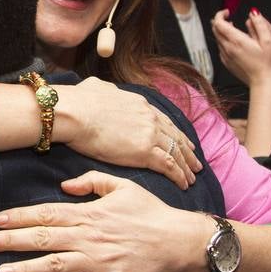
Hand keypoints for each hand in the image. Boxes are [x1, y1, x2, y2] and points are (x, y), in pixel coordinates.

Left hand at [0, 171, 213, 271]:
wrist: (179, 241)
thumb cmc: (152, 212)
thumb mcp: (123, 186)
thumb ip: (92, 182)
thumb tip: (64, 185)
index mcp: (90, 213)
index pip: (48, 213)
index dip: (21, 216)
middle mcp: (89, 236)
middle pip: (44, 237)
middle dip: (12, 240)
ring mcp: (98, 261)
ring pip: (55, 265)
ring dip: (27, 269)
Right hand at [55, 78, 200, 188]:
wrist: (75, 112)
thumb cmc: (79, 101)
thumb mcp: (97, 88)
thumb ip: (106, 90)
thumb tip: (101, 88)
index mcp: (140, 104)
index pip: (164, 120)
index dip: (174, 133)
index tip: (182, 141)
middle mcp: (150, 118)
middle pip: (175, 136)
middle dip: (187, 150)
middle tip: (195, 162)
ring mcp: (150, 134)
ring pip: (176, 152)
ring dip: (187, 166)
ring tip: (193, 177)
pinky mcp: (145, 152)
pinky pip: (169, 165)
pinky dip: (179, 175)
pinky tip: (184, 183)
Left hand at [213, 8, 270, 94]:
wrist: (264, 83)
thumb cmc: (268, 64)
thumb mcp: (268, 40)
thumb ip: (259, 24)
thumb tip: (253, 13)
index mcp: (237, 41)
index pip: (218, 23)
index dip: (220, 14)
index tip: (228, 12)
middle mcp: (228, 48)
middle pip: (215, 30)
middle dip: (220, 21)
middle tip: (229, 18)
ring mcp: (226, 57)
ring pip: (217, 39)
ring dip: (222, 31)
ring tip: (234, 28)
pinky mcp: (228, 64)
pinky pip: (221, 49)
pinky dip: (224, 42)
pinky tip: (234, 43)